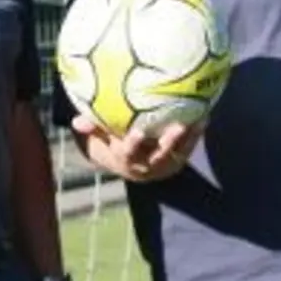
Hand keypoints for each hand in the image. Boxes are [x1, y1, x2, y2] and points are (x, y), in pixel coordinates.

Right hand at [72, 115, 202, 182]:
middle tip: (178, 126)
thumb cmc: (111, 144)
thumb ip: (91, 128)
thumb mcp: (100, 139)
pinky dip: (196, 133)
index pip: (128, 154)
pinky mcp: (178, 161)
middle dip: (169, 143)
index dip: (133, 144)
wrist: (132, 167)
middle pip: (159, 156)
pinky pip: (189, 147)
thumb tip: (75, 122)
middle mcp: (147, 166)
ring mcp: (164, 165)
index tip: (137, 131)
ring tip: (198, 119)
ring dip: (189, 138)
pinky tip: (205, 114)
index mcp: (127, 160)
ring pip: (179, 153)